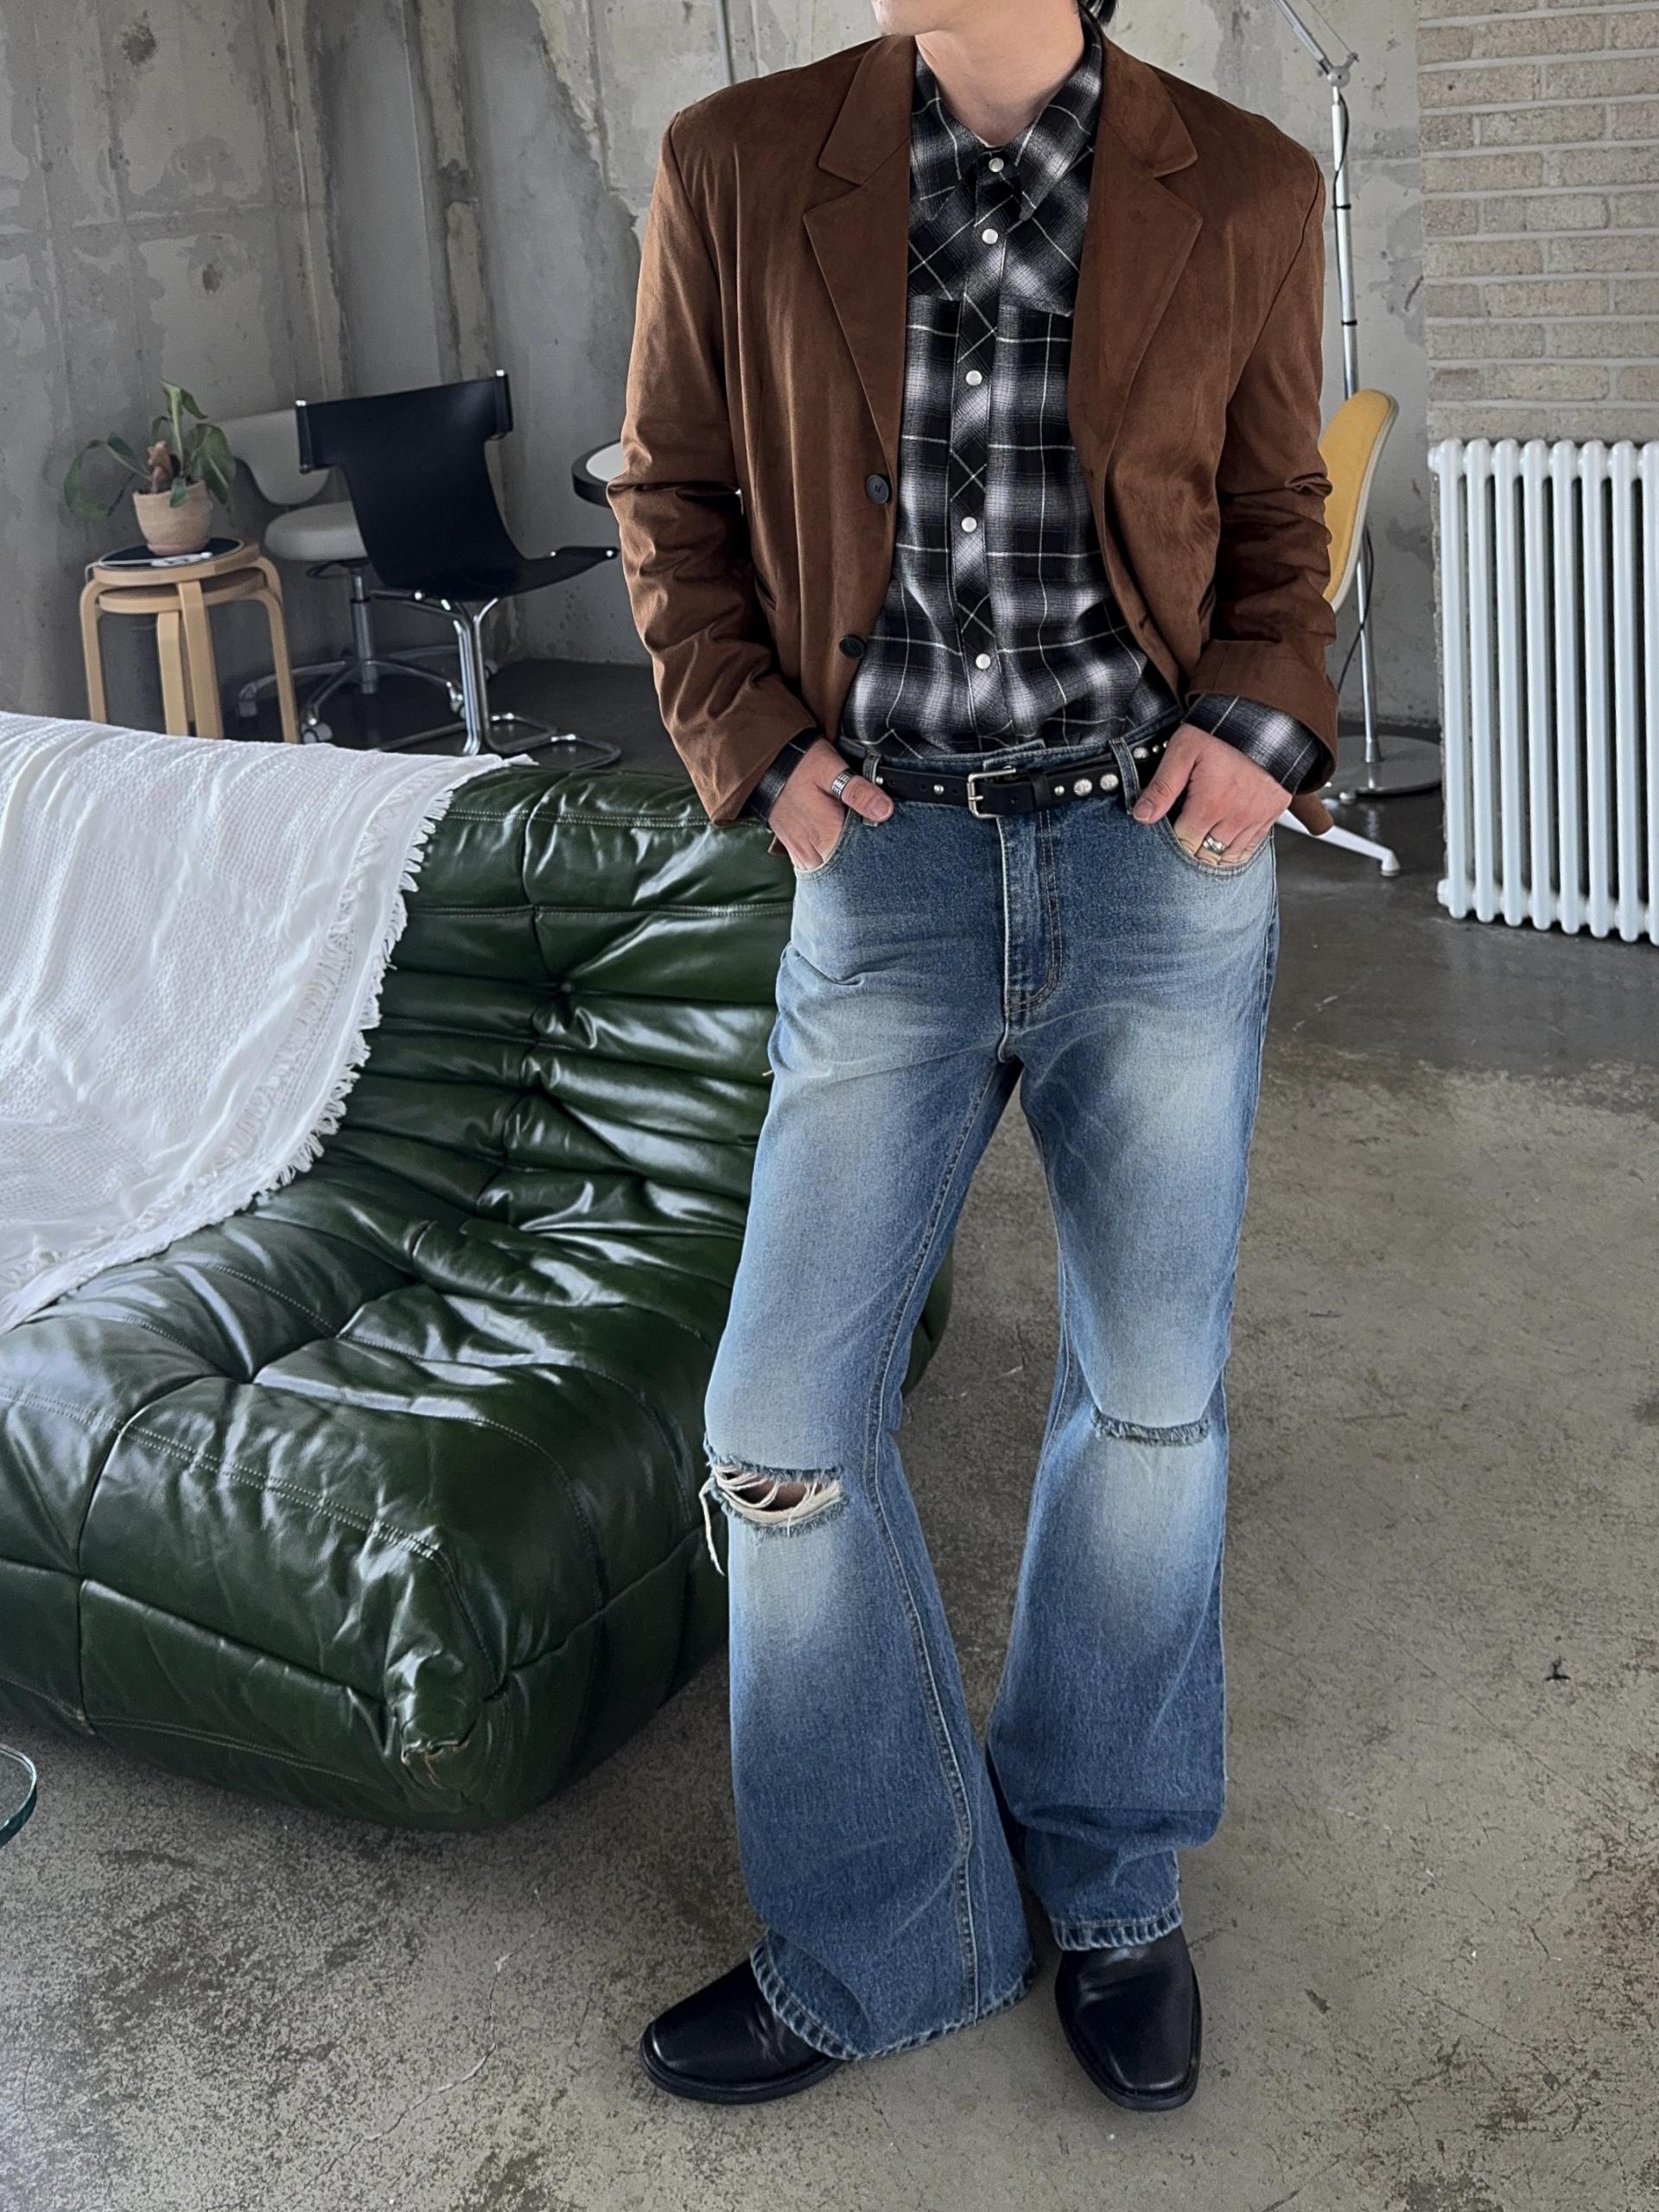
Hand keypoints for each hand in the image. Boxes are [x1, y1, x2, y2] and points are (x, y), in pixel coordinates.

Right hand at [770, 737, 894, 868]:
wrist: (766, 765)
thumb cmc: (800, 764)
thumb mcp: (831, 769)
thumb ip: (858, 791)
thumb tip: (884, 810)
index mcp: (826, 834)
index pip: (859, 862)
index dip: (876, 856)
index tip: (888, 847)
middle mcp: (812, 851)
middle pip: (845, 873)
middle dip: (863, 865)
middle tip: (878, 850)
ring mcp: (801, 854)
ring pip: (830, 876)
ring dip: (846, 868)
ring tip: (861, 852)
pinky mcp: (795, 852)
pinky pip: (815, 870)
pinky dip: (830, 866)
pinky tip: (840, 853)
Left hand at [1131, 723, 1285, 864]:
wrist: (1266, 717)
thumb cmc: (1222, 731)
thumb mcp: (1183, 751)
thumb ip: (1162, 786)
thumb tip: (1142, 815)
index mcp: (1209, 804)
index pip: (1184, 845)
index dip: (1171, 844)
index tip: (1167, 834)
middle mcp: (1235, 817)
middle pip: (1205, 856)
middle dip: (1189, 853)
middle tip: (1180, 841)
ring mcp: (1256, 817)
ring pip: (1228, 857)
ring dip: (1211, 856)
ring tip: (1199, 849)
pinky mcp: (1271, 813)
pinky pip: (1253, 847)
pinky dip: (1236, 852)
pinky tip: (1224, 848)